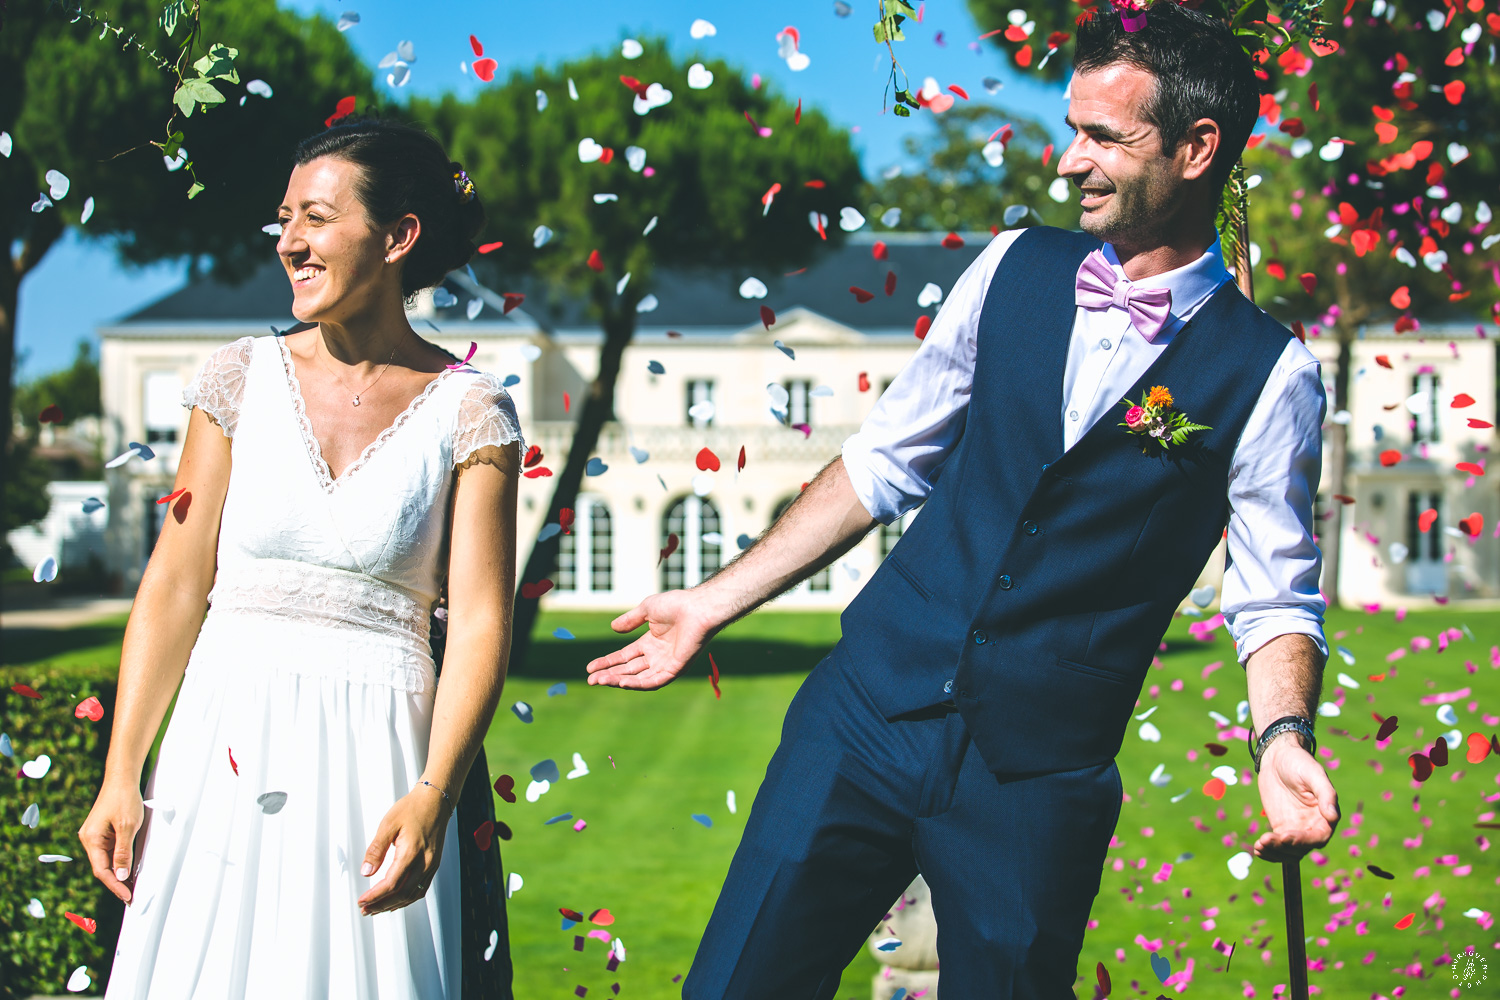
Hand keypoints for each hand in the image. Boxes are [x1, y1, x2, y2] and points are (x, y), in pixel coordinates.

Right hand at [79, 780, 144, 903]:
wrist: (122, 779)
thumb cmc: (124, 799)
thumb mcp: (128, 827)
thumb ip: (123, 852)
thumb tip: (119, 876)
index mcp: (91, 839)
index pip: (102, 870)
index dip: (114, 885)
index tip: (127, 897)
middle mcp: (89, 839)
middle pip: (102, 867)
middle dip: (115, 883)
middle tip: (130, 897)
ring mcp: (95, 835)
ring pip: (106, 860)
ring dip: (117, 873)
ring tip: (131, 887)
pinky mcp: (103, 832)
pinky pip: (109, 851)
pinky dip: (119, 861)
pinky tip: (127, 869)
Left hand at [357, 787, 448, 915]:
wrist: (435, 801)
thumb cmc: (411, 809)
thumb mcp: (387, 824)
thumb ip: (376, 850)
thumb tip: (366, 872)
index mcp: (411, 852)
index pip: (391, 884)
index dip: (375, 896)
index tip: (361, 901)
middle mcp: (425, 862)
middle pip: (402, 894)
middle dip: (381, 905)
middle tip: (365, 909)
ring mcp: (431, 865)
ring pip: (413, 895)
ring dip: (393, 905)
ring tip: (377, 909)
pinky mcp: (434, 864)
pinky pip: (421, 889)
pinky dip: (407, 899)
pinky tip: (396, 901)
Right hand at [584, 588, 724, 689]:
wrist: (697, 608)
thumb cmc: (676, 604)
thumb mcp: (647, 609)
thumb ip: (630, 620)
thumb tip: (613, 629)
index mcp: (650, 643)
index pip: (624, 657)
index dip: (607, 662)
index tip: (589, 668)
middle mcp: (657, 656)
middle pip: (628, 670)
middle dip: (609, 675)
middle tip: (591, 680)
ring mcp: (666, 664)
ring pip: (638, 678)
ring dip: (619, 681)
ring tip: (600, 681)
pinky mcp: (675, 670)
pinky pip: (654, 681)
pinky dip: (638, 684)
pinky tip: (622, 682)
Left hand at [1252, 734, 1339, 862]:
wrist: (1278, 757)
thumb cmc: (1300, 763)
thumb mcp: (1314, 774)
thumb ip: (1326, 794)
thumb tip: (1333, 816)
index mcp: (1325, 817)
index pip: (1318, 838)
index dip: (1303, 841)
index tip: (1285, 836)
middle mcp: (1312, 827)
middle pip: (1301, 848)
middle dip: (1284, 848)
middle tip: (1266, 840)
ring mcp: (1296, 829)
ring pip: (1288, 851)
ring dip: (1274, 853)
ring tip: (1260, 846)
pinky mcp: (1281, 827)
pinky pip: (1277, 845)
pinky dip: (1268, 851)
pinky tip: (1258, 849)